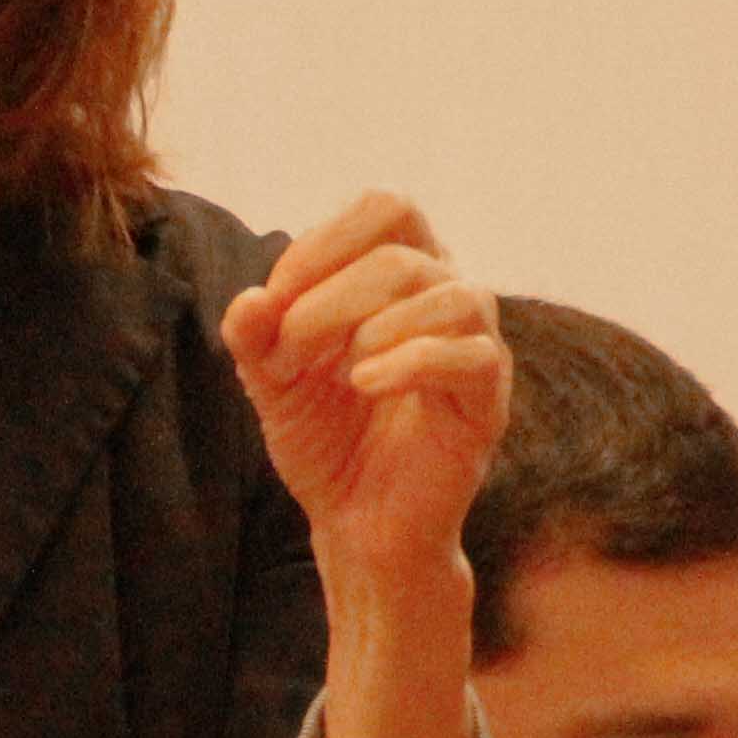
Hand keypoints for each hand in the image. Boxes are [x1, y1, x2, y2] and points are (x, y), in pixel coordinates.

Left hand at [221, 192, 511, 585]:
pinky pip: (470, 357)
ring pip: (452, 293)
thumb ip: (253, 338)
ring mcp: (476, 348)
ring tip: (340, 373)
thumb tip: (249, 300)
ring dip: (373, 325)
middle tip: (288, 352)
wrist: (360, 527)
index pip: (385, 210)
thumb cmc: (326, 441)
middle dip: (331, 297)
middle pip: (407, 250)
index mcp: (403, 276)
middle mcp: (448, 298)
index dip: (323, 242)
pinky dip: (408, 362)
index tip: (274, 299)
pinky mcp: (488, 402)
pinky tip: (363, 385)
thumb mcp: (272, 383)